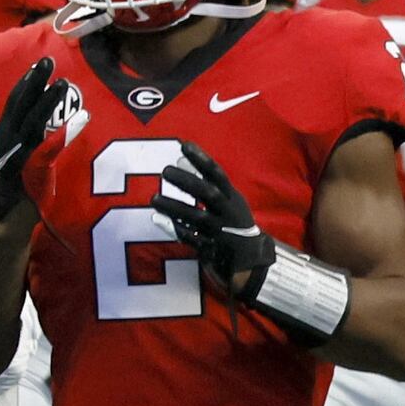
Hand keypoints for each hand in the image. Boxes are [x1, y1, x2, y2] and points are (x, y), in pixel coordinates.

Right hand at [0, 54, 78, 208]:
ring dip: (47, 103)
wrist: (0, 222)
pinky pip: (45, 152)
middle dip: (34, 81)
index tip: (41, 62)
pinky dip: (59, 137)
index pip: (15, 102)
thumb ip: (23, 138)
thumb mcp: (16, 157)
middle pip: (20, 105)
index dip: (27, 81)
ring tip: (63, 84)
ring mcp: (17, 156)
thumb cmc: (12, 188)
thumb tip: (37, 120)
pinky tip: (77, 123)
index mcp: (5, 135)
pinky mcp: (28, 173)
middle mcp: (7, 142)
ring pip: (32, 123)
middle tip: (48, 59)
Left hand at [152, 143, 274, 301]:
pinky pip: (191, 239)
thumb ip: (204, 181)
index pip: (217, 174)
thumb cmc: (233, 223)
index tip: (184, 146)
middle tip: (165, 171)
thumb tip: (180, 159)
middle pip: (208, 194)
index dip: (201, 159)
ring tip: (154, 198)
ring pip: (196, 217)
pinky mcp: (212, 248)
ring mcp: (220, 232)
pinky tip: (158, 220)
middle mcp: (228, 213)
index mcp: (232, 199)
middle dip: (188, 182)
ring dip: (175, 207)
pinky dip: (176, 229)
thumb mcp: (226, 200)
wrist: (251, 259)